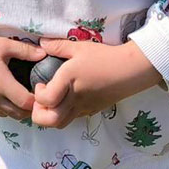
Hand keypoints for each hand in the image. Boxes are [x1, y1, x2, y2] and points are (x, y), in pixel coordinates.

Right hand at [0, 36, 46, 119]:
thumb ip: (25, 50)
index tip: (42, 91)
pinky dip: (4, 108)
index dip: (38, 100)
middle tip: (36, 96)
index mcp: (1, 84)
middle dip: (30, 108)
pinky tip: (7, 96)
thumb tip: (44, 54)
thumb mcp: (3, 45)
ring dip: (17, 109)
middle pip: (19, 114)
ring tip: (22, 96)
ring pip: (7, 115)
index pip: (26, 102)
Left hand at [31, 38, 163, 128]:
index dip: (38, 94)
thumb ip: (58, 46)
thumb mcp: (80, 47)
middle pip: (50, 120)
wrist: (130, 70)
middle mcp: (75, 98)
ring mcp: (84, 107)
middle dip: (39, 114)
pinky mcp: (92, 110)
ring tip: (53, 101)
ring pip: (61, 124)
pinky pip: (73, 118)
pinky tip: (69, 99)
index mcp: (69, 80)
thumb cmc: (105, 56)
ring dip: (51, 116)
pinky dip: (65, 113)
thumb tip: (41, 43)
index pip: (47, 99)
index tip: (41, 83)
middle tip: (42, 100)